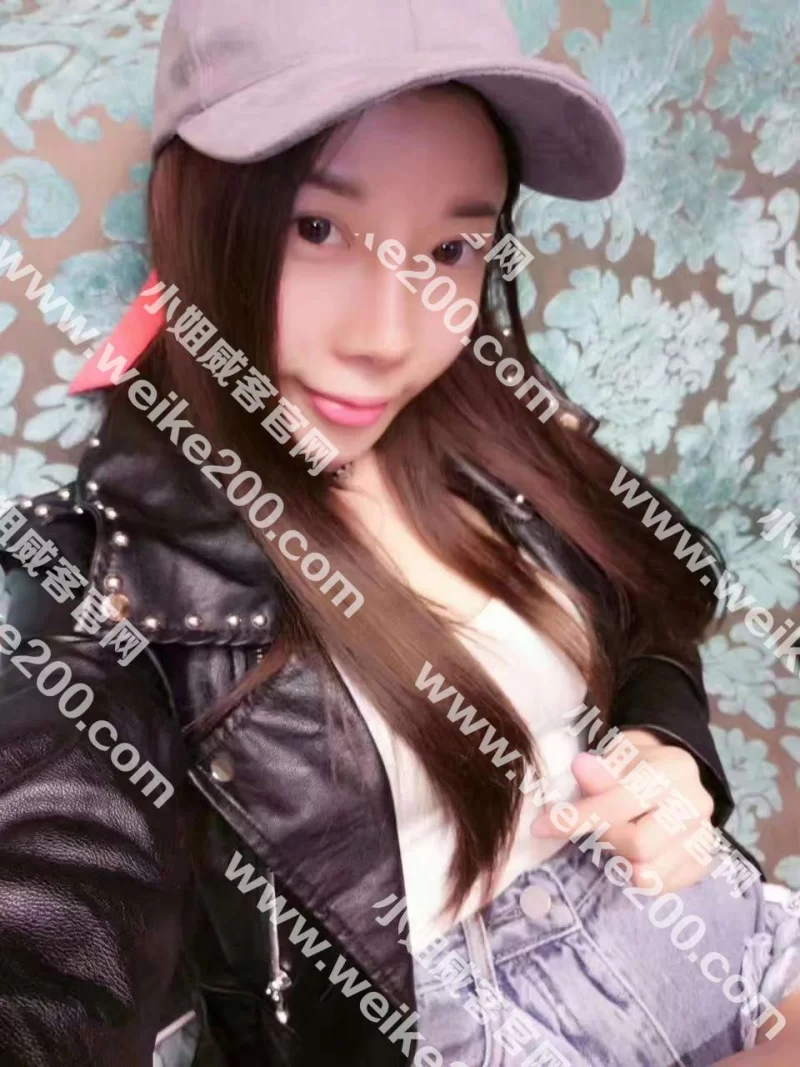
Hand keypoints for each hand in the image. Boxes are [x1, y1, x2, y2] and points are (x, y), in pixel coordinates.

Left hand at [531, 729, 715, 890]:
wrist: (673, 773)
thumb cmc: (635, 763)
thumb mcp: (617, 754)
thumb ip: (601, 769)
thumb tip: (580, 766)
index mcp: (673, 769)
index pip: (621, 802)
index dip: (576, 817)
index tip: (540, 828)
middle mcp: (696, 804)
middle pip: (638, 844)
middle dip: (604, 840)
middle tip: (592, 831)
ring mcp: (704, 836)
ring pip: (650, 873)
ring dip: (620, 861)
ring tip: (613, 841)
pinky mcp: (702, 863)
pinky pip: (662, 886)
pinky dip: (636, 875)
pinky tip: (629, 856)